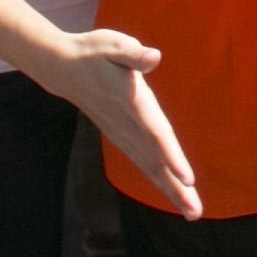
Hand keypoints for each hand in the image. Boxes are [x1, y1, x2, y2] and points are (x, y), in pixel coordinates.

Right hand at [45, 31, 202, 218]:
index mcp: (131, 102)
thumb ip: (134, 54)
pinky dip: (158, 179)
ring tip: (192, 211)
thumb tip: (153, 57)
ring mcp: (122, 133)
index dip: (170, 156)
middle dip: (175, 187)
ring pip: (149, 166)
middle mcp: (127, 124)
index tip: (188, 179)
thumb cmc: (93, 53)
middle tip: (195, 212)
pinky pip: (142, 162)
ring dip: (170, 190)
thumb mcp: (113, 45)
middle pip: (154, 160)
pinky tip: (173, 193)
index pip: (154, 133)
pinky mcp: (121, 136)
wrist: (62, 68)